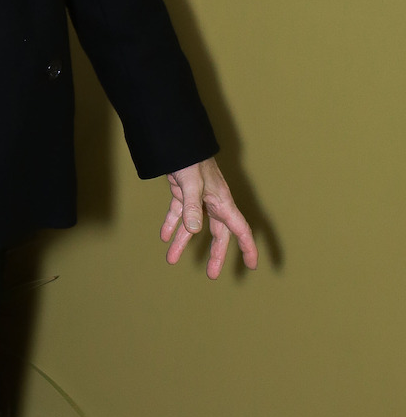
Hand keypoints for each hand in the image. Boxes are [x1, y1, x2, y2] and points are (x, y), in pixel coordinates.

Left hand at [161, 156, 257, 278]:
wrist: (179, 141)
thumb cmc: (190, 159)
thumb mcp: (192, 183)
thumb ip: (192, 207)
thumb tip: (193, 231)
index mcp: (222, 202)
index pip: (240, 229)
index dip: (247, 247)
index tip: (252, 265)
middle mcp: (213, 203)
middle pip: (218, 234)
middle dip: (215, 254)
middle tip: (212, 275)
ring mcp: (198, 198)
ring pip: (193, 227)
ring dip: (183, 242)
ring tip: (171, 259)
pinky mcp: (183, 193)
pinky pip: (179, 214)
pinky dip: (171, 225)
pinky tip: (164, 237)